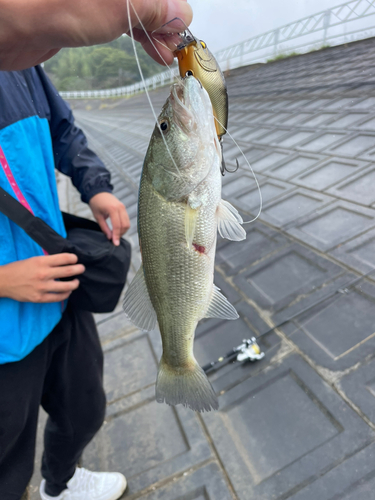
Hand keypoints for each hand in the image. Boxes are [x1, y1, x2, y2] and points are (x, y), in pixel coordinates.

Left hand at [0, 0, 192, 69]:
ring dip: (155, 31)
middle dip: (165, 21)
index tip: (182, 29)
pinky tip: (149, 47)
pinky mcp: (87, 7)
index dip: (172, 7)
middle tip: (176, 48)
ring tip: (166, 55)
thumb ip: (152, 8)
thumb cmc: (53, 6)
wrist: (10, 24)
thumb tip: (181, 12)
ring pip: (137, 7)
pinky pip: (122, 17)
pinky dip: (138, 32)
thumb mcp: (117, 6)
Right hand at [0, 253, 84, 302]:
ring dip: (75, 283)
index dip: (74, 258)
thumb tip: (64, 261)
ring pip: (67, 286)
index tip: (76, 259)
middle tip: (82, 268)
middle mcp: (43, 274)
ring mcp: (42, 287)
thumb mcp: (33, 259)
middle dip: (79, 269)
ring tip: (76, 282)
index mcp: (42, 261)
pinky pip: (58, 297)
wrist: (3, 281)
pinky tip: (68, 291)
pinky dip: (66, 294)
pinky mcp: (40, 298)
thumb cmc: (18, 269)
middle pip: (69, 271)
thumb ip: (48, 261)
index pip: (64, 258)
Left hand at [89, 192, 129, 245]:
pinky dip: (123, 226)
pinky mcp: (124, 208)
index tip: (115, 243)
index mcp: (112, 209)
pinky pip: (126, 219)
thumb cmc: (96, 203)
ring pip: (127, 223)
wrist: (98, 191)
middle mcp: (120, 207)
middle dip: (120, 234)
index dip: (116, 235)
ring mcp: (123, 207)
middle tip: (114, 240)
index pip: (117, 226)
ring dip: (123, 231)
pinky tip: (117, 229)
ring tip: (116, 235)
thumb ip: (104, 228)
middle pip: (125, 225)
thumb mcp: (98, 216)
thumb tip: (110, 238)